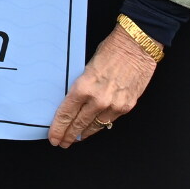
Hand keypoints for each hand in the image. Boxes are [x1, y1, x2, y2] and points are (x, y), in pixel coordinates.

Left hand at [47, 25, 156, 146]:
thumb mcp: (87, 67)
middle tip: (61, 142)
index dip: (58, 128)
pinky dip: (100, 126)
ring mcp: (115, 105)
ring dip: (84, 133)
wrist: (136, 46)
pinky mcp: (127, 106)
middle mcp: (99, 99)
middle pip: (79, 124)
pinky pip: (110, 121)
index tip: (53, 136)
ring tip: (76, 138)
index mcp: (84, 87)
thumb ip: (81, 86)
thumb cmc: (111, 50)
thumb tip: (73, 100)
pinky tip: (94, 128)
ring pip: (95, 126)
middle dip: (69, 135)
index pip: (66, 114)